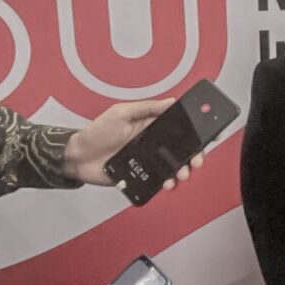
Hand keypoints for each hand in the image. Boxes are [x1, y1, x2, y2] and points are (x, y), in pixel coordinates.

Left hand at [61, 99, 203, 187]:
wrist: (77, 158)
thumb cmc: (96, 133)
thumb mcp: (121, 113)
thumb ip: (146, 108)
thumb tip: (170, 101)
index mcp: (150, 125)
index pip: (178, 127)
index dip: (194, 131)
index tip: (207, 134)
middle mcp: (152, 143)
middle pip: (180, 149)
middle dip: (193, 155)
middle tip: (196, 161)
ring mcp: (147, 160)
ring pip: (172, 166)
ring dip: (181, 171)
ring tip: (180, 174)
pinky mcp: (141, 174)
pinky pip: (158, 179)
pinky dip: (166, 183)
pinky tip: (167, 183)